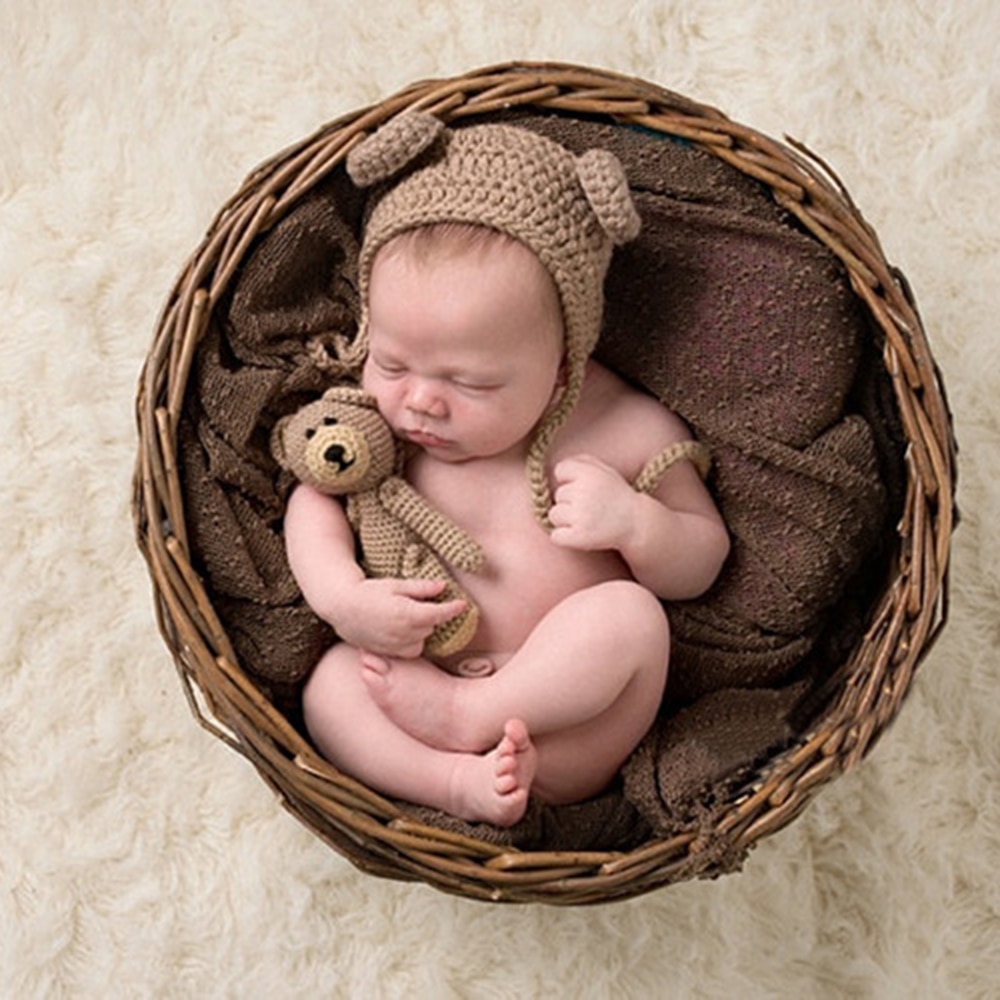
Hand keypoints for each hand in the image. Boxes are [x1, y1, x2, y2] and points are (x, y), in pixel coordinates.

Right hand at [332, 577, 466, 658]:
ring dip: (421, 630)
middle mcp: (403, 632)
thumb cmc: (368, 592)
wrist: (342, 607)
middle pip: (430, 626)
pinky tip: (402, 631)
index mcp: (407, 613)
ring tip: (408, 617)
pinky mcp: (388, 652)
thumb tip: (443, 587)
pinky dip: (412, 642)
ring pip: (422, 640)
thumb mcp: (395, 584)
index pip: (439, 614)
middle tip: (420, 603)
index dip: (453, 609)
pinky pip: (410, 651)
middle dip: (431, 615)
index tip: (462, 605)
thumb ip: (420, 588)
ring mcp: (395, 645)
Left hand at [549, 454, 637, 551]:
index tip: (582, 487)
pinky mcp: (579, 536)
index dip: (569, 479)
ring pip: (554, 515)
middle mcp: (583, 492)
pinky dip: (565, 537)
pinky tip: (580, 533)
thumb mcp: (605, 471)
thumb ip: (582, 461)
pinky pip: (556, 536)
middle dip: (570, 501)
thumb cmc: (618, 495)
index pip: (560, 470)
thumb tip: (558, 469)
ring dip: (566, 519)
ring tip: (586, 520)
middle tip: (590, 507)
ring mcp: (580, 516)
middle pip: (558, 495)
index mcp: (589, 474)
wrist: (637, 523)